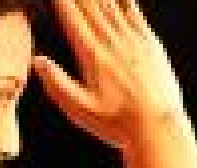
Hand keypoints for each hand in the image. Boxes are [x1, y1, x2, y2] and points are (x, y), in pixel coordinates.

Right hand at [35, 0, 187, 149]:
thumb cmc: (119, 123)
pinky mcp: (151, 43)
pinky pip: (135, 12)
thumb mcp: (80, 110)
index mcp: (92, 55)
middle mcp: (112, 41)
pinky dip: (125, 0)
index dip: (61, 0)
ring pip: (111, 4)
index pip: (70, 16)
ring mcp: (133, 40)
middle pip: (89, 4)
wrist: (159, 127)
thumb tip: (37, 60)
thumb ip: (57, 83)